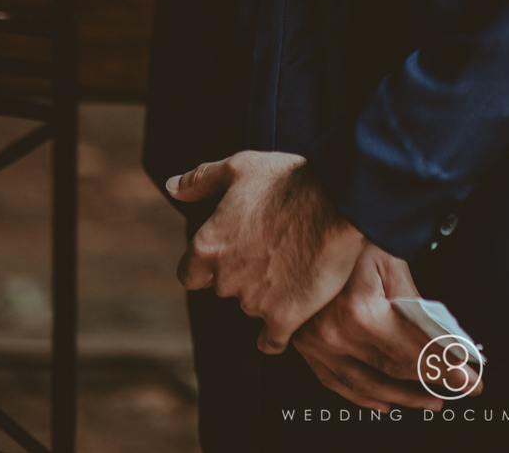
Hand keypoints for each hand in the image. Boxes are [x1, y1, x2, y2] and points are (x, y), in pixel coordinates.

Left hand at [170, 153, 364, 353]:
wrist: (337, 201)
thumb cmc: (288, 180)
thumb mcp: (239, 167)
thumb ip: (200, 180)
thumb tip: (172, 187)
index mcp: (208, 246)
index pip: (190, 274)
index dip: (208, 265)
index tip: (228, 254)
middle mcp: (225, 279)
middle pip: (224, 288)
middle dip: (241, 273)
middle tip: (268, 252)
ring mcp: (253, 302)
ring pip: (250, 308)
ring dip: (264, 294)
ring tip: (291, 267)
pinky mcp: (283, 319)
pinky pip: (271, 341)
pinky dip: (277, 333)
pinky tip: (288, 316)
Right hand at [292, 242, 446, 413]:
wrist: (309, 228)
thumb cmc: (351, 235)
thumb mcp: (391, 262)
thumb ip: (414, 305)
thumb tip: (442, 339)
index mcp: (358, 311)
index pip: (412, 351)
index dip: (444, 367)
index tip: (469, 378)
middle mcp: (334, 335)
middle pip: (392, 371)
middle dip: (433, 381)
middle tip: (462, 387)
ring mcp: (316, 346)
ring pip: (366, 386)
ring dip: (403, 397)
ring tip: (431, 399)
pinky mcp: (306, 347)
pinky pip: (337, 383)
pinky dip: (363, 396)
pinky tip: (385, 401)